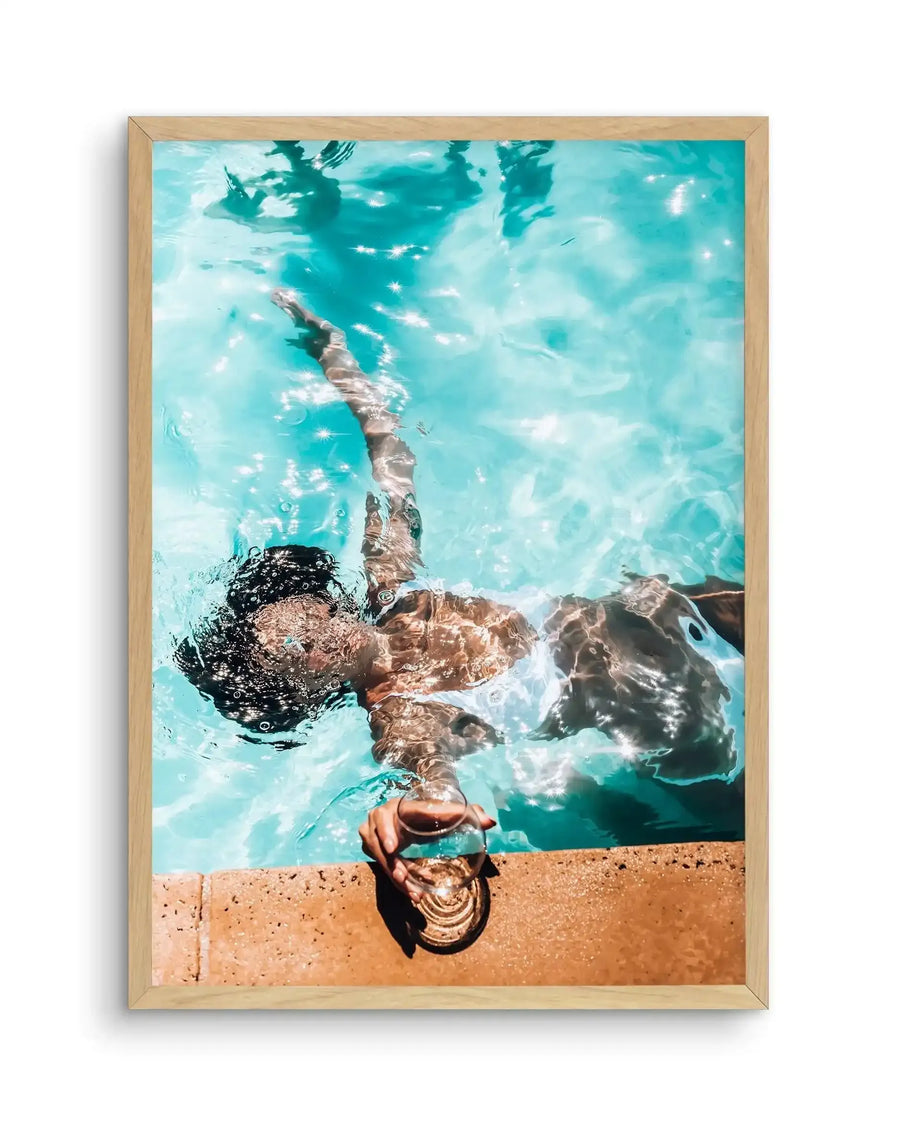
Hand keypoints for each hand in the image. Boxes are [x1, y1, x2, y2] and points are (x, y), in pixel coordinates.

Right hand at [359, 796, 495, 902]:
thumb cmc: (428, 811)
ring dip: (395, 877)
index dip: (386, 831)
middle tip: (402, 878)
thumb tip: (491, 822)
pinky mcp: (375, 850)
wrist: (409, 815)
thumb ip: (467, 813)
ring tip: (413, 892)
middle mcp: (379, 819)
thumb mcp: (444, 810)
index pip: (387, 817)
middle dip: (389, 863)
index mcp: (396, 806)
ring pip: (379, 859)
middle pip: (376, 843)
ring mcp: (373, 836)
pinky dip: (398, 882)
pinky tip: (414, 893)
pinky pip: (382, 868)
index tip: (392, 848)